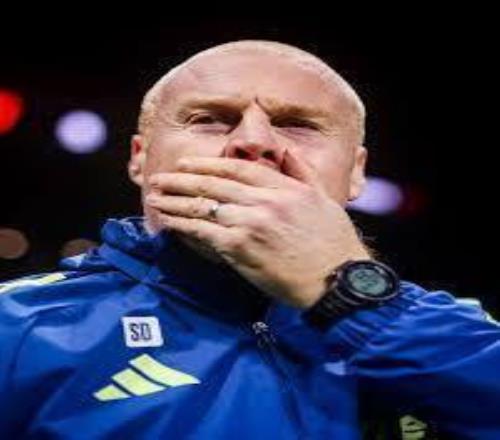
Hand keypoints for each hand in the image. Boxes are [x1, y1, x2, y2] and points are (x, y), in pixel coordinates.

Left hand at [146, 151, 370, 308]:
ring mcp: (250, 224)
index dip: (207, 165)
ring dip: (175, 201)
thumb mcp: (323, 198)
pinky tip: (167, 222)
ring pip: (204, 207)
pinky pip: (204, 233)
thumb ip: (301, 171)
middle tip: (159, 178)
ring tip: (155, 197)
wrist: (337, 280)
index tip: (186, 164)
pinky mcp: (240, 249)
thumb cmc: (333, 242)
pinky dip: (182, 225)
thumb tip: (285, 150)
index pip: (237, 169)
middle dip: (182, 180)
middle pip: (213, 185)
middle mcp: (264, 201)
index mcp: (283, 187)